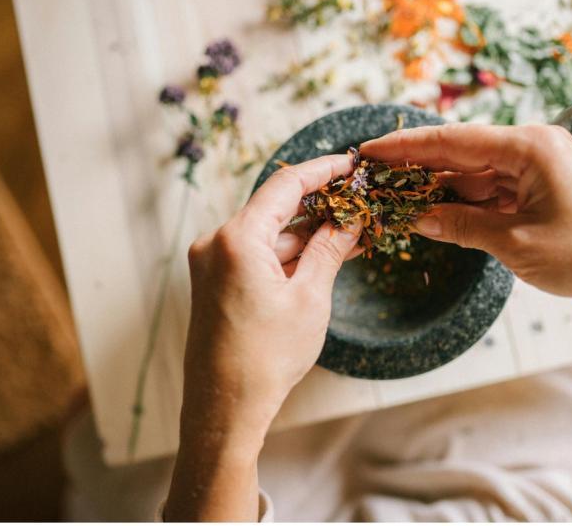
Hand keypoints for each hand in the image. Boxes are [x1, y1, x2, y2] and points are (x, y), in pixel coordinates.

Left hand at [166, 154, 359, 520]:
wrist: (225, 408)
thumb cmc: (266, 357)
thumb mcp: (310, 297)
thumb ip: (329, 249)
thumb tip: (351, 219)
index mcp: (236, 239)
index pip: (285, 185)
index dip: (322, 170)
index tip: (349, 163)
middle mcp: (216, 243)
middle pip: (275, 210)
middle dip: (319, 209)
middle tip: (359, 206)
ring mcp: (211, 264)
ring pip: (268, 236)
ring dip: (306, 237)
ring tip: (350, 238)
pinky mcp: (214, 283)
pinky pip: (256, 256)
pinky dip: (287, 257)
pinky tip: (320, 260)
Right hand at [362, 123, 571, 490]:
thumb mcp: (515, 244)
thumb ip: (461, 226)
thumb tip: (415, 217)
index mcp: (531, 146)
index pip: (455, 140)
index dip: (407, 147)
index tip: (371, 149)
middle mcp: (533, 148)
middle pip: (462, 152)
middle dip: (419, 166)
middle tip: (375, 174)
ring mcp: (538, 168)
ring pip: (474, 173)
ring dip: (440, 187)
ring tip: (397, 197)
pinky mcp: (540, 188)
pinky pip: (492, 190)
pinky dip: (464, 202)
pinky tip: (435, 211)